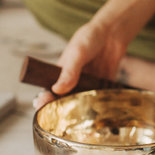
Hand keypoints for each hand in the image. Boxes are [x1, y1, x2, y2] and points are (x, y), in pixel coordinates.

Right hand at [33, 0, 154, 109]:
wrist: (112, 33)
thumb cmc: (90, 38)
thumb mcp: (77, 52)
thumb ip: (69, 71)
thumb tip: (56, 89)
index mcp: (60, 73)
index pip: (48, 91)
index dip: (43, 100)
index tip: (41, 105)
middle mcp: (72, 82)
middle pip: (63, 102)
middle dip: (61, 112)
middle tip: (62, 119)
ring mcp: (87, 86)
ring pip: (81, 105)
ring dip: (81, 114)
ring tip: (82, 121)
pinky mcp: (102, 87)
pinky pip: (99, 101)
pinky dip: (100, 108)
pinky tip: (101, 114)